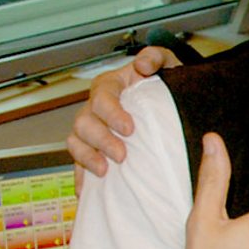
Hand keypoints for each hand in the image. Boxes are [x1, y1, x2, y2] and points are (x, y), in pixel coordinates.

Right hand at [67, 46, 179, 179]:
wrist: (172, 100)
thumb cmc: (166, 81)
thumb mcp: (167, 63)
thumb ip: (156, 57)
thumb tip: (143, 65)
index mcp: (111, 85)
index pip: (102, 97)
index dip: (112, 113)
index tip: (129, 128)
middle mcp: (96, 107)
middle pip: (84, 123)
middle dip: (101, 140)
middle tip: (122, 155)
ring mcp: (93, 128)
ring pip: (76, 142)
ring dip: (87, 158)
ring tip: (104, 172)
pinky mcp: (94, 148)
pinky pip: (78, 162)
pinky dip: (80, 176)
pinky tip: (86, 190)